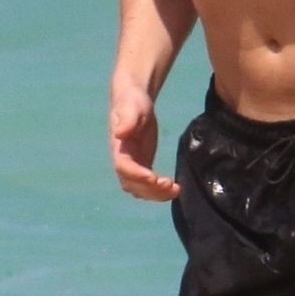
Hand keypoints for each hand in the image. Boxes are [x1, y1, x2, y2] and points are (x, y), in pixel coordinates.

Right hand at [111, 79, 177, 200]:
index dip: (137, 176)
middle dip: (150, 190)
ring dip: (156, 195)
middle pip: (132, 184)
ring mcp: (132, 164)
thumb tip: (119, 133)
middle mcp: (123, 160)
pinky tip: (174, 188)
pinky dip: (159, 191)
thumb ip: (127, 120)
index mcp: (118, 147)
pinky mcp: (142, 165)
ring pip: (139, 189)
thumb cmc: (132, 101)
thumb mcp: (131, 108)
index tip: (154, 178)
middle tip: (171, 186)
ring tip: (176, 190)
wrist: (133, 100)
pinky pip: (147, 185)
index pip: (124, 168)